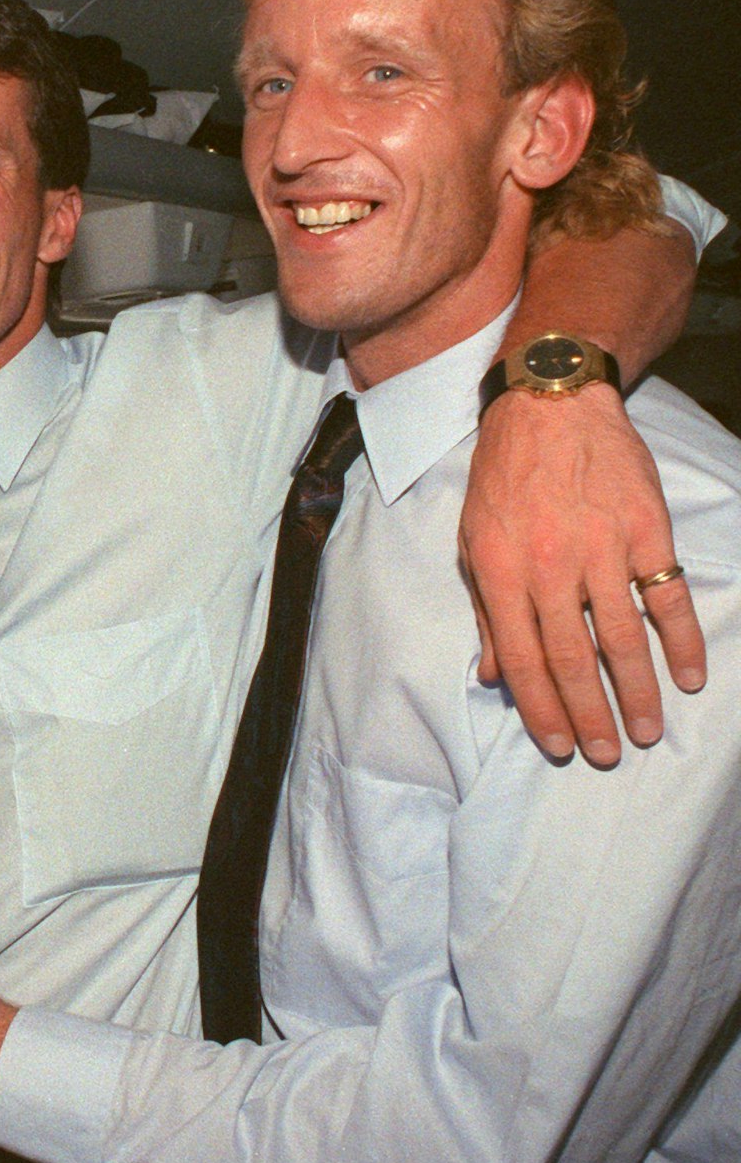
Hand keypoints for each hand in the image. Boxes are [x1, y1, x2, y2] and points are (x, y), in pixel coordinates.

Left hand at [462, 384, 705, 765]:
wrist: (549, 408)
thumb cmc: (503, 480)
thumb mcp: (473, 544)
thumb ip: (486, 612)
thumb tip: (494, 676)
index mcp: (500, 572)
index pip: (522, 658)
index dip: (541, 708)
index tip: (559, 745)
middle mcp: (549, 565)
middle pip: (573, 657)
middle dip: (589, 713)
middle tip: (604, 754)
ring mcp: (601, 547)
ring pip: (623, 635)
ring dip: (637, 689)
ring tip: (645, 731)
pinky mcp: (645, 529)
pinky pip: (667, 594)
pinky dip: (682, 638)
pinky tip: (689, 674)